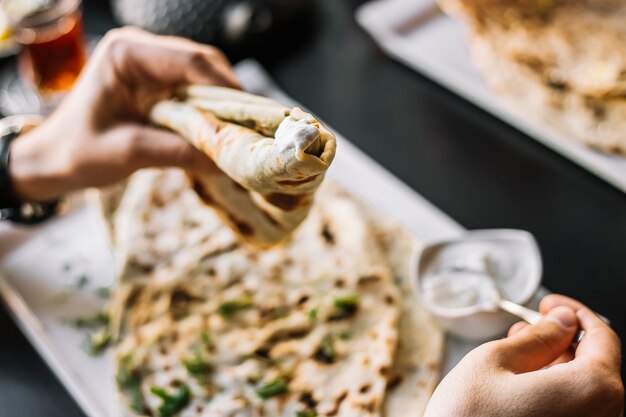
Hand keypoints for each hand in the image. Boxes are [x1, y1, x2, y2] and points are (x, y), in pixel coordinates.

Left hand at [9, 27, 238, 201]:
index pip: (190, 61)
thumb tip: (225, 160)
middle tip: (248, 128)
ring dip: (222, 102)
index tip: (248, 118)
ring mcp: (150, 62)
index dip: (224, 88)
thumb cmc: (78, 152)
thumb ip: (178, 152)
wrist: (53, 158)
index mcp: (126, 53)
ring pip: (204, 74)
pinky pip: (194, 87)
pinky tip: (217, 129)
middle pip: (203, 63)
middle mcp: (140, 48)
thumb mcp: (129, 153)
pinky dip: (210, 108)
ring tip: (236, 131)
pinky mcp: (156, 79)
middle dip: (228, 95)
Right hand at [424, 294, 623, 416]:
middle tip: (525, 329)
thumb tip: (563, 320)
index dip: (574, 312)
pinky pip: (574, 412)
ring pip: (583, 391)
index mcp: (591, 390)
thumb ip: (537, 337)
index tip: (549, 304)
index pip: (602, 336)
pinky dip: (554, 393)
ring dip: (555, 366)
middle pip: (595, 365)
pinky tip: (520, 385)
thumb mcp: (494, 361)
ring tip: (515, 356)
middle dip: (561, 341)